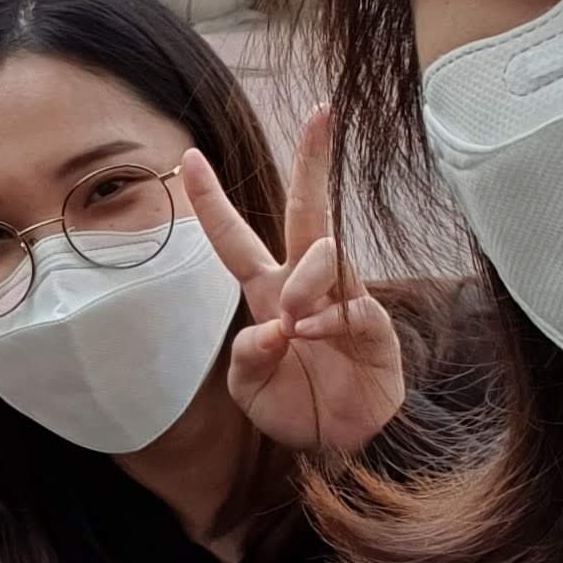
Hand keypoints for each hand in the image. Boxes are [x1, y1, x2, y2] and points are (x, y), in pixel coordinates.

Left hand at [182, 106, 404, 455]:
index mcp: (266, 293)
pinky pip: (353, 302)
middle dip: (313, 161)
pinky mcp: (373, 324)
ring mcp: (343, 298)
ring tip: (294, 322)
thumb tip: (275, 326)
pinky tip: (315, 335)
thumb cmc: (294, 409)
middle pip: (307, 210)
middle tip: (320, 114)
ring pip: (325, 253)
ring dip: (304, 280)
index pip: (234, 237)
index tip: (190, 155)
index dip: (212, 199)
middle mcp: (305, 285)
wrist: (340, 448)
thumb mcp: (249, 389)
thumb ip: (247, 358)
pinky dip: (329, 317)